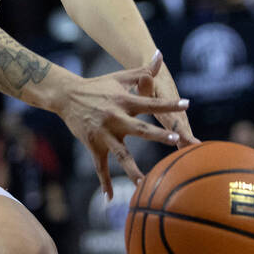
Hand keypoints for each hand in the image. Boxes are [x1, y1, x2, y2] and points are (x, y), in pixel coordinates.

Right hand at [54, 53, 189, 199]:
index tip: (186, 104)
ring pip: (121, 154)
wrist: (66, 95)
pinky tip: (110, 198)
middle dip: (157, 135)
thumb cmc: (98, 85)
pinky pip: (100, 167)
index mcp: (124, 101)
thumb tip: (160, 55)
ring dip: (132, 168)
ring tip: (145, 181)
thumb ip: (143, 69)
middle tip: (175, 139)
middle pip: (140, 129)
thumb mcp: (120, 76)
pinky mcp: (93, 145)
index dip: (168, 103)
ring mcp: (104, 134)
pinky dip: (104, 183)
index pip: (151, 103)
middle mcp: (115, 118)